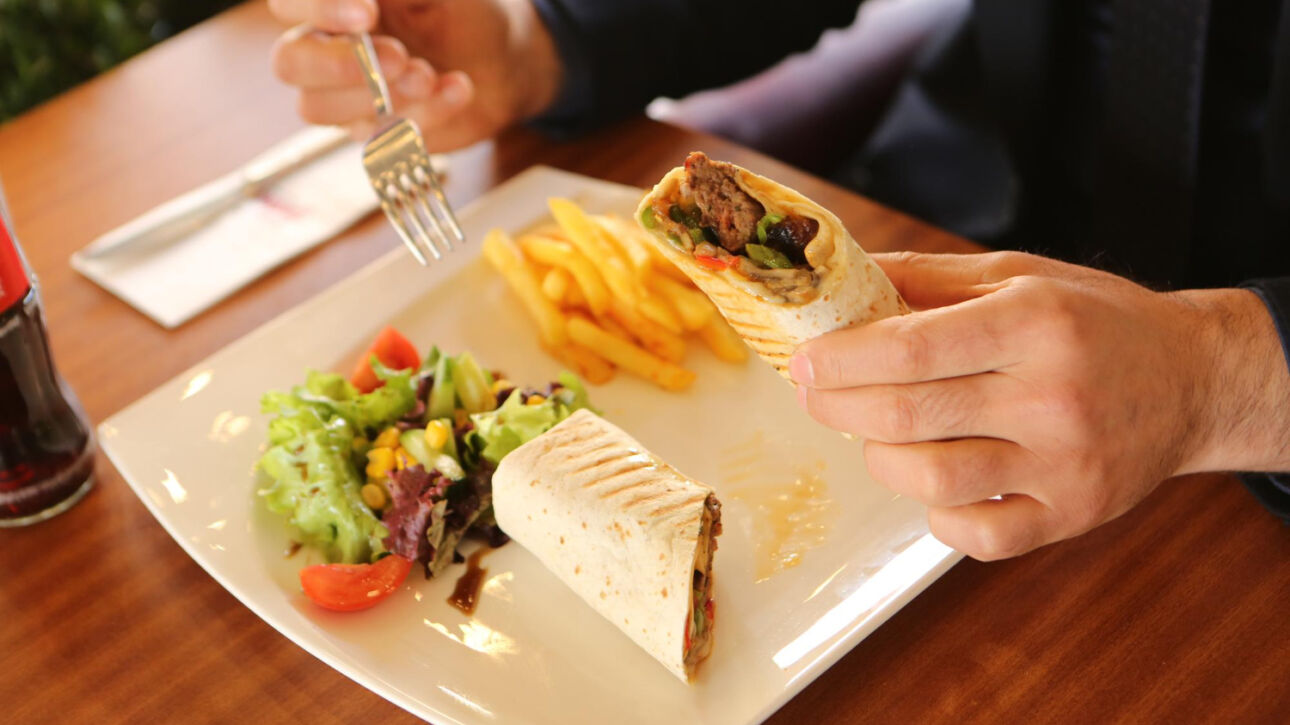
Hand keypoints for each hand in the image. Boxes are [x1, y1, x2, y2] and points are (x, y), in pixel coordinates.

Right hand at [267, 0, 561, 148]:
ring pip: (322, 110)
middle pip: (289, 63)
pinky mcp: (373, 130)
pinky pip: (377, 136)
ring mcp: (345, 94)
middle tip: (401, 59)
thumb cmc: (465, 12)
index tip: (369, 13)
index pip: (288, 4)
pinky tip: (458, 88)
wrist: (503, 60)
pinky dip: (424, 115)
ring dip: (383, 96)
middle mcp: (328, 46)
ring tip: (432, 74)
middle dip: (343, 66)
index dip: (319, 9)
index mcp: (334, 4)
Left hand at [789, 251, 1289, 559]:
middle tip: (814, 394)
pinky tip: (936, 479)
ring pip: (929, 480)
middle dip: (836, 407)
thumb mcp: (1019, 274)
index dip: (840, 360)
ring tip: (878, 433)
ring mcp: (1064, 465)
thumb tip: (838, 283)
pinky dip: (934, 512)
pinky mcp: (1071, 515)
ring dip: (878, 457)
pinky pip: (973, 533)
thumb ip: (926, 279)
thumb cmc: (1096, 320)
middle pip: (905, 417)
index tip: (802, 361)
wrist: (1194, 380)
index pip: (910, 349)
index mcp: (1034, 323)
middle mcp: (1051, 397)